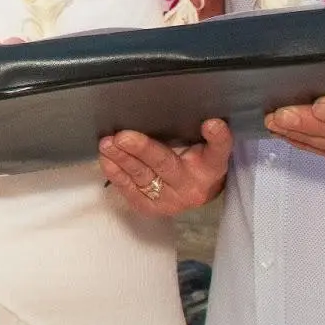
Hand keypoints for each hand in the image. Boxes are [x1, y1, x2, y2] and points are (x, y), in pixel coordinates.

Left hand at [98, 120, 231, 216]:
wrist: (198, 192)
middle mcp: (192, 186)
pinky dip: (117, 175)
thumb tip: (199, 116)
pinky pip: (132, 191)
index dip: (217, 137)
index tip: (211, 124)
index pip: (218, 150)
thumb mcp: (208, 145)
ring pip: (143, 177)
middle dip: (142, 149)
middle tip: (122, 136)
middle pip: (166, 164)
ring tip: (107, 144)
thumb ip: (204, 131)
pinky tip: (106, 160)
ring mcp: (170, 200)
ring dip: (122, 159)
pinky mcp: (152, 208)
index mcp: (212, 165)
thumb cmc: (200, 161)